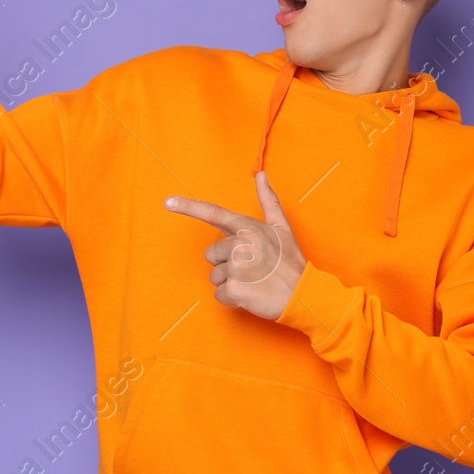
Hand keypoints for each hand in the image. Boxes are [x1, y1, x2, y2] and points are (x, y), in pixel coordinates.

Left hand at [165, 171, 308, 320]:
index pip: (214, 213)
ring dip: (230, 283)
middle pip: (212, 255)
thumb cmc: (291, 262)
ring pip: (215, 276)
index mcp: (248, 228)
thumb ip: (268, 201)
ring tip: (254, 283)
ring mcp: (236, 267)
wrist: (305, 294)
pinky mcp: (235, 289)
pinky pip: (220, 295)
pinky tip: (251, 296)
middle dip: (227, 265)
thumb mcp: (282, 228)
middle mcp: (240, 244)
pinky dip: (233, 299)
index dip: (189, 207)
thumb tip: (261, 174)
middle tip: (253, 270)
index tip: (167, 202)